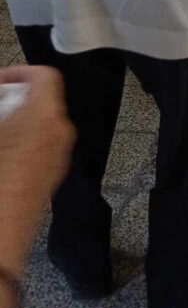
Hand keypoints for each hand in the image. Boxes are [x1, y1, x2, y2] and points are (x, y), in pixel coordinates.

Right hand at [0, 66, 73, 277]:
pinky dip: (23, 143)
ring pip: (42, 126)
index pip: (45, 76)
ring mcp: (58, 157)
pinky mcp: (51, 179)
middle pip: (43, 100)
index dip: (19, 73)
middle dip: (14, 100)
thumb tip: (2, 92)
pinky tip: (2, 156)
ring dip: (18, 122)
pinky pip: (41, 148)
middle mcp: (60, 132)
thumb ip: (4, 104)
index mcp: (45, 114)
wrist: (0, 234)